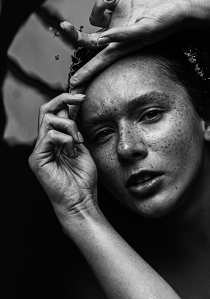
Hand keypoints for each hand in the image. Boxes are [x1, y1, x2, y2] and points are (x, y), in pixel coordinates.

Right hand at [29, 93, 97, 220]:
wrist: (81, 201)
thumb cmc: (83, 180)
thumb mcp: (82, 148)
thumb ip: (75, 131)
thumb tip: (73, 109)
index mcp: (54, 140)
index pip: (54, 112)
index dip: (67, 100)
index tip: (84, 96)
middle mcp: (44, 143)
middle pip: (45, 110)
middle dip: (63, 99)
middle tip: (81, 98)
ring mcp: (39, 151)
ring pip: (48, 120)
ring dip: (69, 126)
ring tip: (78, 142)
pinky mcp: (37, 159)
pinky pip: (49, 136)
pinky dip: (66, 140)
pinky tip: (73, 152)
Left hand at [63, 0, 193, 88]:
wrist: (178, 4)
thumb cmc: (167, 20)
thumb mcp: (145, 29)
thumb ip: (124, 34)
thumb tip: (103, 38)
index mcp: (123, 46)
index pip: (100, 62)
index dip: (86, 73)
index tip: (73, 84)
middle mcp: (117, 36)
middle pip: (88, 40)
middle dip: (74, 34)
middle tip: (63, 25)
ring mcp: (118, 21)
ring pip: (95, 16)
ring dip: (100, 3)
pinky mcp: (121, 7)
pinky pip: (104, 0)